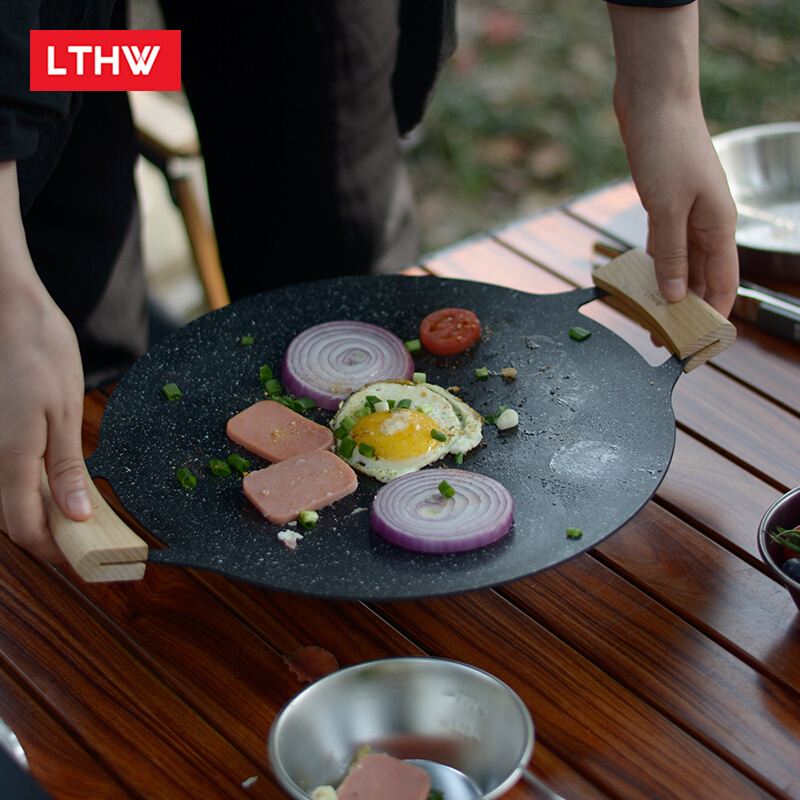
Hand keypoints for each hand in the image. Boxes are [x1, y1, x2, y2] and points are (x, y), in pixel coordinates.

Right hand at [0, 162, 90, 561]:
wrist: (7, 309)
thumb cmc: (39, 353)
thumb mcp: (63, 411)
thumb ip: (65, 467)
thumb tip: (76, 515)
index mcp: (11, 457)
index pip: (24, 529)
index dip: (54, 550)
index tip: (86, 558)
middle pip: (12, 519)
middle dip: (49, 535)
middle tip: (90, 538)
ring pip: (7, 498)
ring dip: (40, 512)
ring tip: (79, 512)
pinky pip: (7, 474)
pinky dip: (30, 487)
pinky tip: (56, 480)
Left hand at [607, 3, 738, 318]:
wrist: (653, 101)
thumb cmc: (666, 147)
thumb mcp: (668, 207)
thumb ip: (672, 253)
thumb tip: (676, 296)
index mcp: (719, 225)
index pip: (723, 282)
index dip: (715, 313)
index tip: (700, 342)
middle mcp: (706, 222)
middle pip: (702, 276)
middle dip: (687, 309)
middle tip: (665, 337)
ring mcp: (686, 212)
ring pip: (682, 263)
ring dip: (669, 289)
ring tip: (652, 318)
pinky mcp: (664, 204)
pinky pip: (664, 244)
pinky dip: (657, 264)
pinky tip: (646, 282)